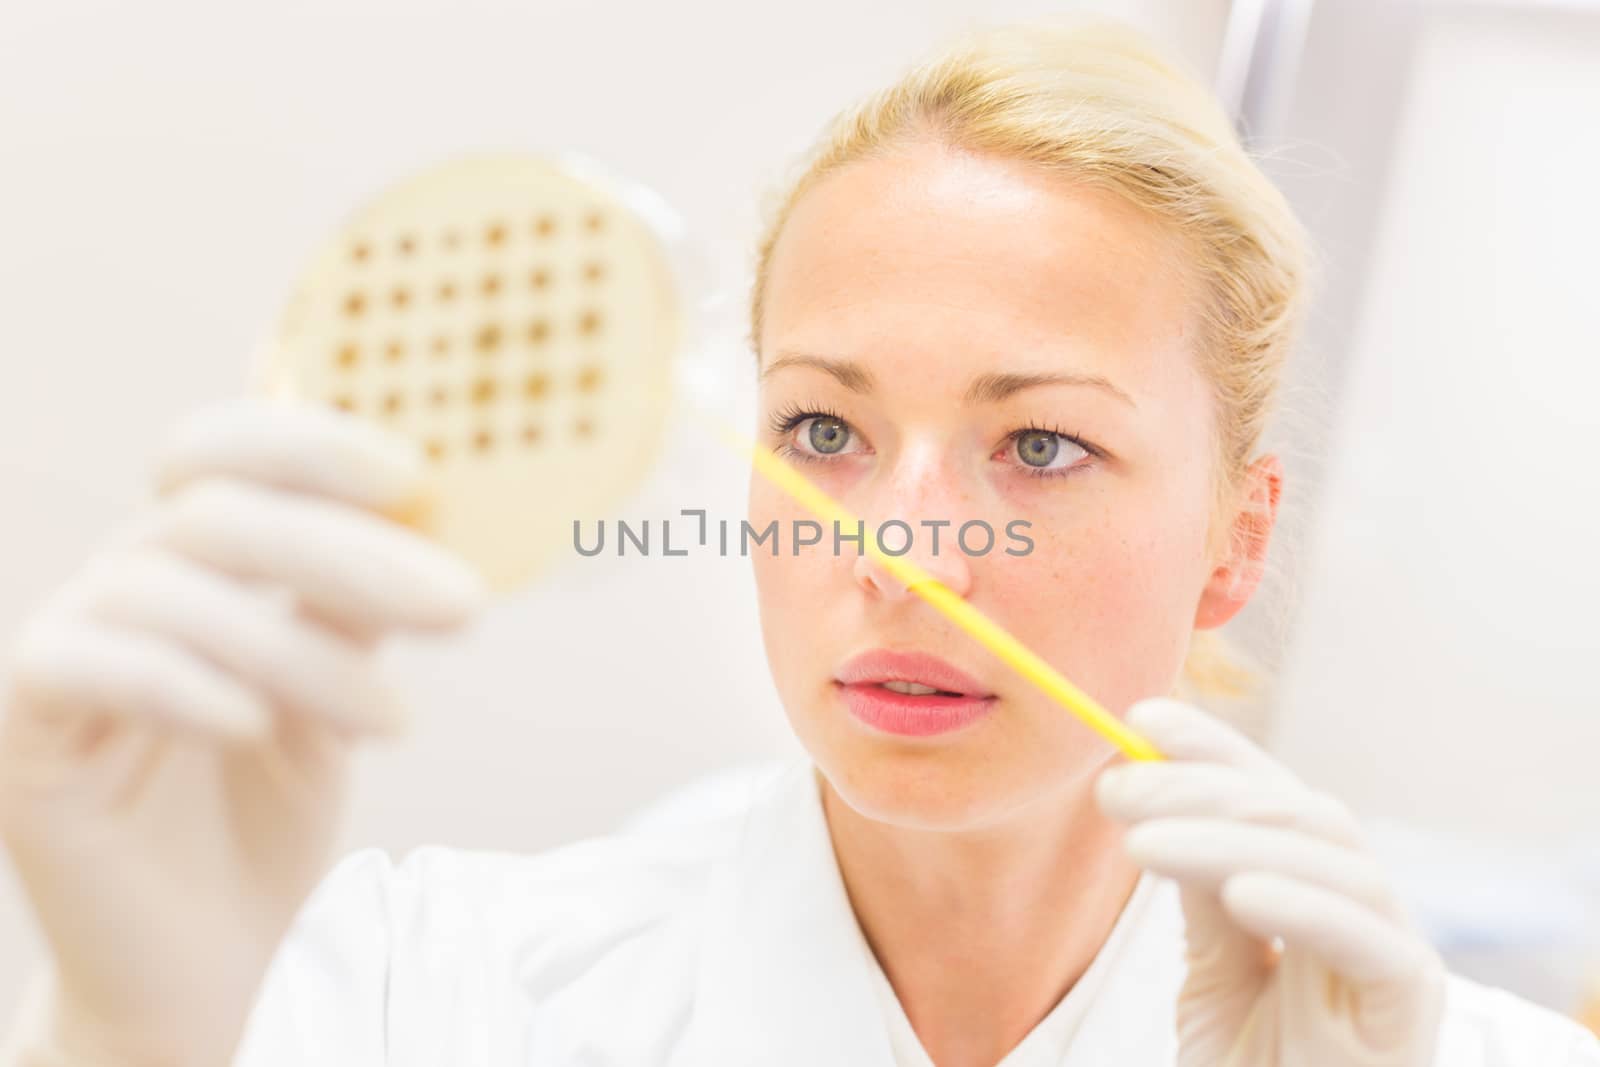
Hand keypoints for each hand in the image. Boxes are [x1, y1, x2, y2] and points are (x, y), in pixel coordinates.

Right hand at [0, 398, 485, 1066]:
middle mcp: (117, 588)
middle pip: (213, 516)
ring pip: (168, 594)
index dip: (306, 444)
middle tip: (458, 606)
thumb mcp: (336, 693)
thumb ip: (354, 605)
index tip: (414, 476)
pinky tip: (258, 727)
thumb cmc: (267, 814)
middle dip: (348, 553)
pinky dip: (186, 686)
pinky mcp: (26, 734)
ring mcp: (63, 653)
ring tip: (395, 724)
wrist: (206, 960)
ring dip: (300, 653)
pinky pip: (92, 671)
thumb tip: (423, 514)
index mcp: (188, 563)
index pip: (219, 456)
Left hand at [1095, 697, 1445, 1066]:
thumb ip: (1200, 897)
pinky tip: (1238, 892)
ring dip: (1229, 835)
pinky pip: (1370, 940)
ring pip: (1330, 858)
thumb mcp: (1212, 982)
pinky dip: (1304, 904)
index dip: (1214, 748)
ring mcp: (1391, 957)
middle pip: (1300, 813)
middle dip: (1206, 787)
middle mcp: (1361, 913)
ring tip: (1142, 841)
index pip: (1272, 794)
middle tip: (1121, 789)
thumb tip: (1151, 800)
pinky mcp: (1408, 1008)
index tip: (1138, 717)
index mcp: (1314, 895)